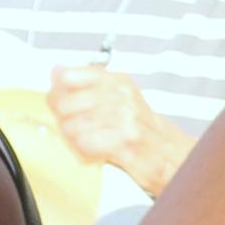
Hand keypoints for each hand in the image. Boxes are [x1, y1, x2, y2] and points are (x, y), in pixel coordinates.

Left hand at [46, 64, 169, 181]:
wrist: (168, 152)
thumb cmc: (138, 127)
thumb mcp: (115, 97)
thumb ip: (83, 83)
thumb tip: (56, 70)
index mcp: (118, 81)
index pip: (69, 77)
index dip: (58, 94)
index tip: (64, 105)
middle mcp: (122, 96)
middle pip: (64, 105)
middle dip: (64, 122)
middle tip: (77, 130)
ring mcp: (125, 118)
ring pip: (71, 127)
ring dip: (74, 141)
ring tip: (89, 143)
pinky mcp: (125, 142)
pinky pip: (84, 145)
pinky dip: (85, 153)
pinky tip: (96, 153)